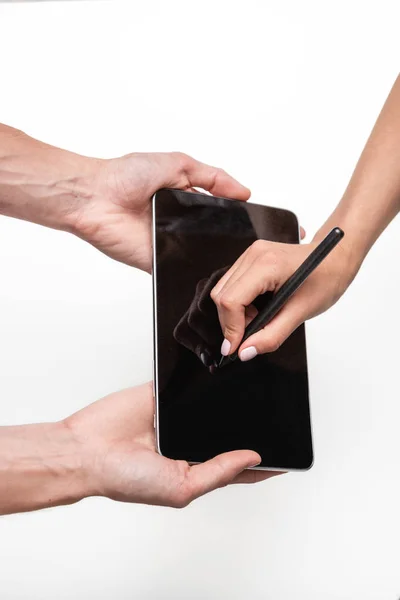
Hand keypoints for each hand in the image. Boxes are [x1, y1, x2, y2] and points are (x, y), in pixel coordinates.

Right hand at [65, 383, 279, 507]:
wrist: (88, 449)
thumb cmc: (125, 479)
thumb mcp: (180, 487)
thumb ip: (218, 472)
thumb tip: (253, 458)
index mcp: (196, 468)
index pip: (238, 466)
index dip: (263, 461)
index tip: (289, 452)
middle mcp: (191, 440)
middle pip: (228, 429)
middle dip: (248, 423)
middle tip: (276, 411)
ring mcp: (179, 415)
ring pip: (213, 403)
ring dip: (228, 397)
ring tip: (254, 386)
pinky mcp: (165, 394)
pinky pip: (190, 383)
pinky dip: (204, 376)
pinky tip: (222, 369)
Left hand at [72, 152, 249, 271]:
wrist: (94, 197)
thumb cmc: (125, 175)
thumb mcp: (178, 163)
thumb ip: (212, 177)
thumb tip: (243, 192)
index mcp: (184, 199)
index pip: (218, 211)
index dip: (235, 214)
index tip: (252, 217)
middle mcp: (177, 222)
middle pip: (212, 235)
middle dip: (226, 235)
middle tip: (242, 234)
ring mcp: (169, 243)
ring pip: (200, 254)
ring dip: (211, 250)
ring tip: (224, 246)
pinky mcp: (157, 261)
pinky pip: (181, 269)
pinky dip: (192, 267)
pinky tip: (202, 260)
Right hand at [210, 234, 355, 360]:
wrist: (335, 258)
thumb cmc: (325, 280)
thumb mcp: (301, 312)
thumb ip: (272, 335)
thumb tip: (244, 352)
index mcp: (267, 264)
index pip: (232, 300)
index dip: (230, 328)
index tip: (234, 350)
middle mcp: (253, 254)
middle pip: (221, 296)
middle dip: (231, 323)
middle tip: (251, 337)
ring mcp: (250, 253)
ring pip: (222, 291)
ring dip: (234, 314)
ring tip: (258, 321)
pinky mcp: (249, 257)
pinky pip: (230, 284)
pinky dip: (238, 304)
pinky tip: (257, 310)